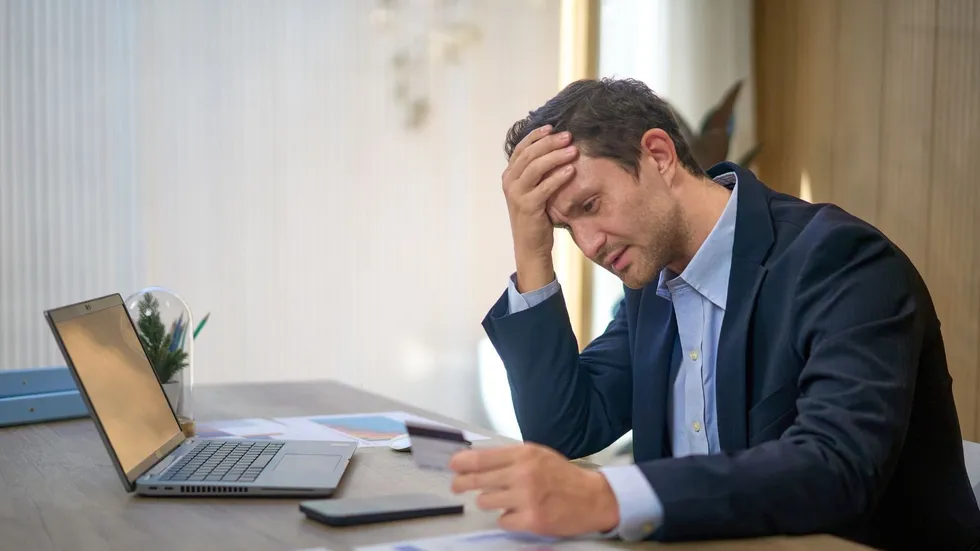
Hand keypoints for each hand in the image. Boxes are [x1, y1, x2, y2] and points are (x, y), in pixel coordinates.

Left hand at [449, 442, 619, 536]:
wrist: (593, 498)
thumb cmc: (562, 475)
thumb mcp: (537, 455)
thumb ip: (510, 458)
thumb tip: (477, 461)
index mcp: (524, 454)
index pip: (482, 458)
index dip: (462, 462)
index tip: (453, 465)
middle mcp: (523, 474)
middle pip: (478, 480)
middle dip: (462, 483)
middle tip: (457, 486)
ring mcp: (526, 499)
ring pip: (486, 501)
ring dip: (489, 501)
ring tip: (504, 498)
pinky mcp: (531, 521)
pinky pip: (502, 520)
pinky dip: (507, 517)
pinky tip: (519, 512)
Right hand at [502, 125, 577, 292]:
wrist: (530, 246)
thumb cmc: (536, 216)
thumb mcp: (534, 190)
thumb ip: (538, 172)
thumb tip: (556, 147)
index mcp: (509, 175)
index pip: (521, 148)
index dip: (536, 136)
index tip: (552, 127)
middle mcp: (509, 182)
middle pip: (529, 154)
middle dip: (549, 143)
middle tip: (568, 136)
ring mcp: (516, 195)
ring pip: (535, 167)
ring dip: (555, 156)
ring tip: (573, 150)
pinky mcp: (527, 207)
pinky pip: (544, 187)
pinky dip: (558, 177)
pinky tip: (571, 170)